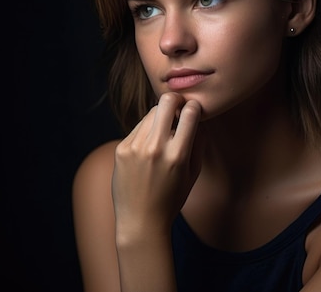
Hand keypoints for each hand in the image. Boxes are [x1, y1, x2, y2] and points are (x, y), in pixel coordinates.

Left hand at [112, 92, 201, 239]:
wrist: (140, 220)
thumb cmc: (172, 198)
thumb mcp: (193, 173)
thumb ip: (199, 142)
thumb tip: (197, 116)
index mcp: (177, 155)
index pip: (190, 112)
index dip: (194, 107)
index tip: (193, 111)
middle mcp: (155, 148)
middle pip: (166, 101)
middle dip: (175, 100)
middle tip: (178, 108)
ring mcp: (135, 147)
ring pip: (150, 113)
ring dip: (160, 118)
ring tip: (162, 136)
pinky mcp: (121, 149)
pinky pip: (138, 128)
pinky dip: (146, 132)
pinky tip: (148, 149)